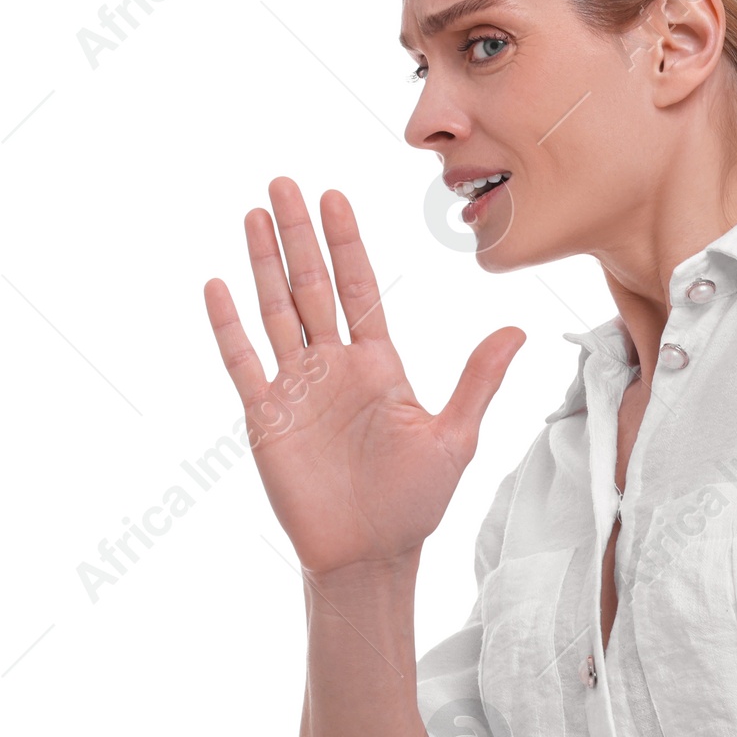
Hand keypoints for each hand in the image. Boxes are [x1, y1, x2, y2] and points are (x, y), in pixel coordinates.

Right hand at [202, 177, 523, 577]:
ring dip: (264, 263)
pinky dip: (230, 326)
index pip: (360, 289)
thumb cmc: (414, 501)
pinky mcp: (267, 417)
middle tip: (284, 182)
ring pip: (276, 311)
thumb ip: (478, 380)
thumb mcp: (455, 436)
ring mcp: (297, 388)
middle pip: (312, 285)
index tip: (336, 197)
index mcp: (378, 365)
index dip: (348, 243)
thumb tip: (517, 330)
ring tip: (254, 214)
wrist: (370, 554)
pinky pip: (244, 363)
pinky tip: (219, 286)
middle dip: (299, 234)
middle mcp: (334, 367)